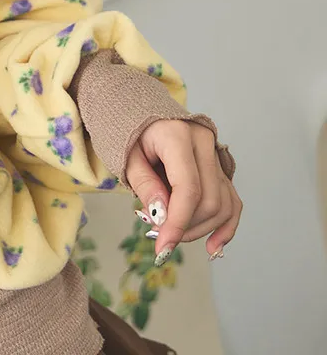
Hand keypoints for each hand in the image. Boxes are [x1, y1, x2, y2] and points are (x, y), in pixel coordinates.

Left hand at [124, 119, 240, 264]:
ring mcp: (215, 154)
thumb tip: (162, 216)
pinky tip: (213, 246)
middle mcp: (204, 143)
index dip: (177, 222)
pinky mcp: (219, 167)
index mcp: (178, 136)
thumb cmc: (129, 132)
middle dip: (185, 227)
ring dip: (200, 229)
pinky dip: (224, 225)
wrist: (140, 111)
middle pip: (209, 200)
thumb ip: (145, 185)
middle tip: (158, 236)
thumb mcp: (126, 156)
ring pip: (223, 204)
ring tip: (172, 235)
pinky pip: (231, 200)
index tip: (162, 246)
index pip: (188, 188)